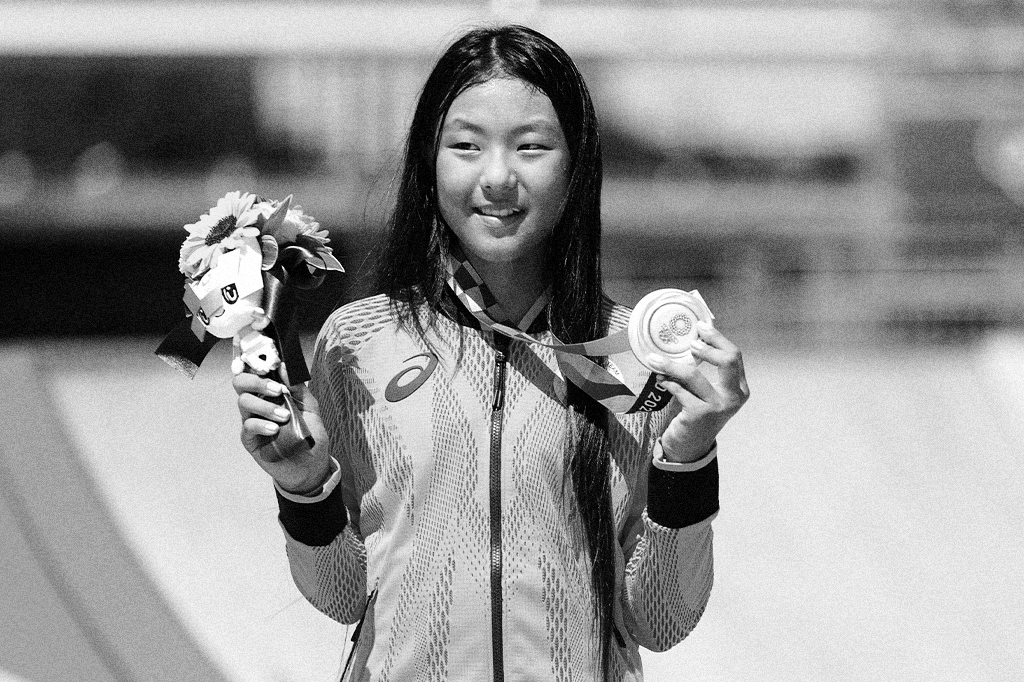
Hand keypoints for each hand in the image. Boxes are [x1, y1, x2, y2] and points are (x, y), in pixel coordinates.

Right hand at [233, 370, 331, 494]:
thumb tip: (285, 367)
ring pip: (243, 402)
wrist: (312, 465)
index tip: (266, 360)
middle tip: (277, 390)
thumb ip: (298, 387)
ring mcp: (252, 420)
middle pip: (241, 382)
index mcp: (271, 391)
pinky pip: (247, 426)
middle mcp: (258, 402)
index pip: (255, 371)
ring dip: (264, 406)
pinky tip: (274, 429)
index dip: (253, 361)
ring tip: (284, 416)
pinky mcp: (250, 439)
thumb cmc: (310, 434)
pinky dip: (260, 424)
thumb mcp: (310, 407)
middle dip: (256, 381)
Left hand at [646, 321, 749, 462]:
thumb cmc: (698, 412)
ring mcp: (718, 407)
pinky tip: (660, 379)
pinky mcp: (699, 414)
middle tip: (689, 343)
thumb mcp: (707, 391)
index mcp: (739, 387)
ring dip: (671, 365)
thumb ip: (705, 371)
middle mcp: (734, 397)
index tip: (701, 327)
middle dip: (707, 347)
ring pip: (694, 375)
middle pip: (728, 360)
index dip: (718, 339)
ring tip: (656, 359)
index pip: (735, 356)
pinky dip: (667, 382)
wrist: (690, 446)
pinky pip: (679, 390)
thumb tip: (690, 338)